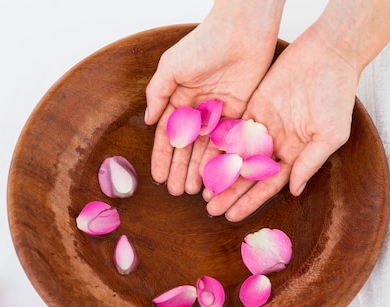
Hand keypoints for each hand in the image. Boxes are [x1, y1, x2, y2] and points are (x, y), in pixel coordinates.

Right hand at [145, 2, 283, 195]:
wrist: (242, 32)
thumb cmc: (204, 43)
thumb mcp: (171, 68)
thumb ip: (158, 95)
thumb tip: (147, 121)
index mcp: (179, 98)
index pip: (168, 134)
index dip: (162, 157)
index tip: (158, 178)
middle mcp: (198, 110)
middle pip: (187, 147)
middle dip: (181, 169)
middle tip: (177, 192)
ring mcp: (219, 114)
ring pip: (208, 149)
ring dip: (200, 170)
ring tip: (194, 191)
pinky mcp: (240, 114)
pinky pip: (230, 142)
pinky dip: (223, 160)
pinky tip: (217, 177)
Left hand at [204, 27, 359, 220]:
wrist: (327, 56)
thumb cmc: (337, 96)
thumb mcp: (329, 134)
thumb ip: (309, 162)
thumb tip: (294, 191)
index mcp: (295, 154)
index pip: (267, 184)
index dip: (250, 201)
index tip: (232, 216)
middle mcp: (276, 144)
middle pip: (247, 175)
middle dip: (230, 192)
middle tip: (210, 208)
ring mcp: (263, 127)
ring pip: (236, 155)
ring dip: (220, 172)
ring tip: (202, 189)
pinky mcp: (252, 108)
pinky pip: (232, 129)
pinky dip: (218, 144)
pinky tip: (202, 158)